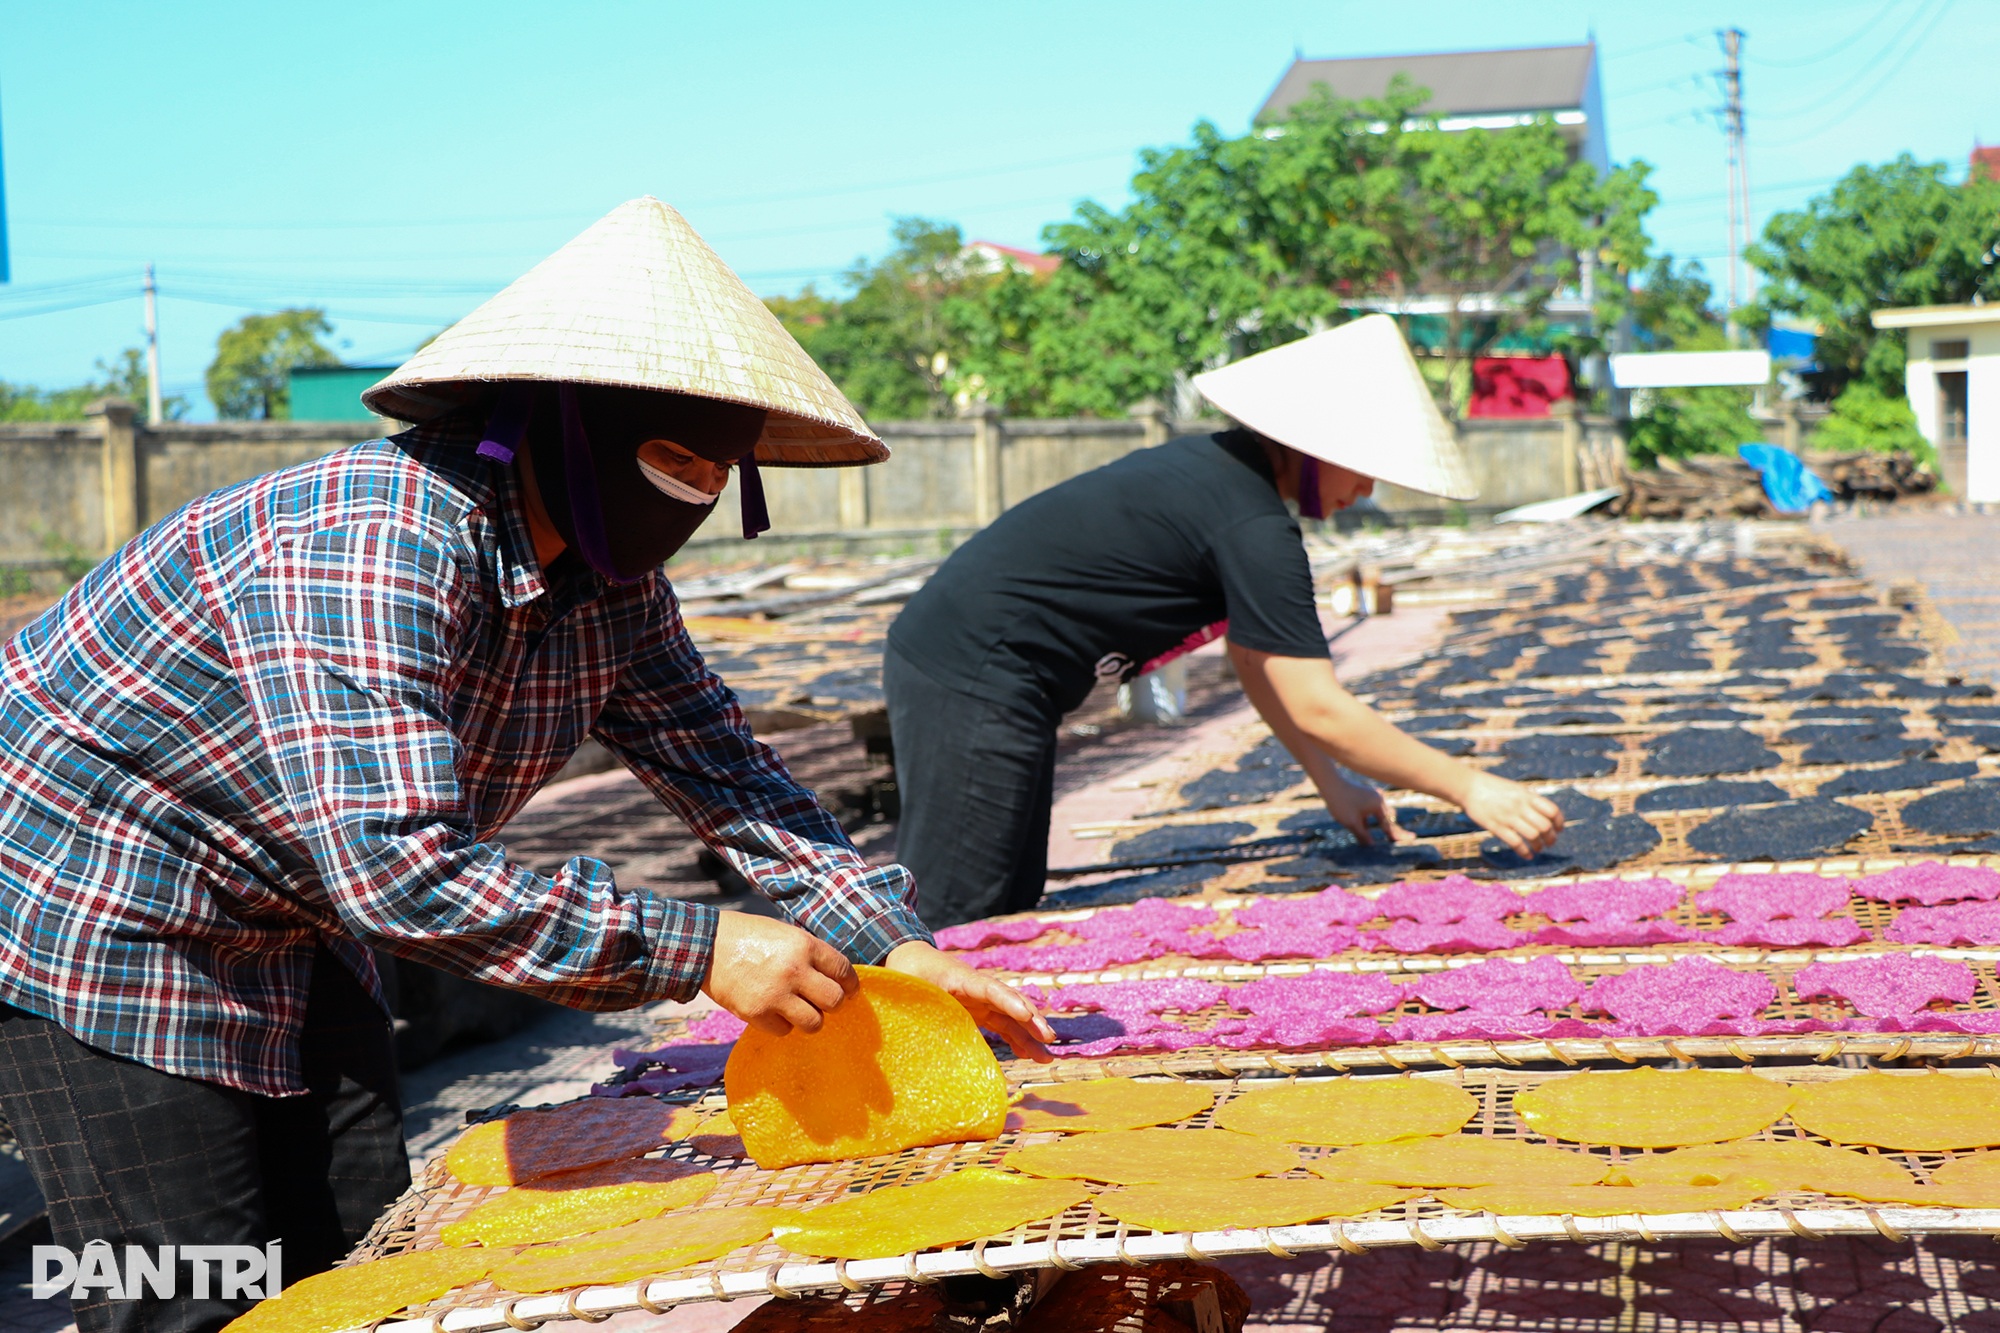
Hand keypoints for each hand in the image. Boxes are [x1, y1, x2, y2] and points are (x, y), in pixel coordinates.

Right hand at [700, 910, 858, 1037]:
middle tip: (823, 1001)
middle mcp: (794, 970)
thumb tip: (837, 978)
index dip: (851, 984)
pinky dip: (782, 1024)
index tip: (850, 990)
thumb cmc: (750, 936)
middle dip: (833, 1003)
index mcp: (804, 946)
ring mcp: (775, 994)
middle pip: (835, 1000)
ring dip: (810, 1018)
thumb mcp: (786, 934)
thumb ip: (811, 954)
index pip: (843, 971)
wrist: (707, 946)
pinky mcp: (756, 1013)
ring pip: (814, 1022)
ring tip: (799, 1009)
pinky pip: (785, 1031)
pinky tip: (773, 1011)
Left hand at [886, 940, 1055, 1062]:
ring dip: (1029, 1035)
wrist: (912, 959)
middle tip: (1048, 1037)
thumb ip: (916, 1005)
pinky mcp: (980, 1009)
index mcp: (960, 978)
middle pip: (1010, 1001)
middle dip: (1031, 1020)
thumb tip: (914, 1032)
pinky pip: (1003, 1023)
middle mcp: (978, 987)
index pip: (990, 989)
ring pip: (1011, 1016)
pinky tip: (1028, 1053)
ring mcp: (981, 999)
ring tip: (1046, 1056)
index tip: (1027, 1015)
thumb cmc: (908, 975)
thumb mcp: (909, 988)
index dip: (1009, 1001)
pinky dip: (1016, 1037)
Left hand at [1318, 774, 1410, 845]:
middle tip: (1409, 836)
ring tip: (1390, 834)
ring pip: (1381, 813)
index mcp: (1378, 805)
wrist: (1329, 783)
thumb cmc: (1340, 802)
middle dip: (1394, 829)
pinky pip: (1372, 809)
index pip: (1388, 825)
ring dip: (1383, 823)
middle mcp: (1378, 799)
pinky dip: (1373, 818)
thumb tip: (1372, 846)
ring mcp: (1372, 795)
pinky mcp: (1365, 795)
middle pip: (1389, 818)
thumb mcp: (1352, 823)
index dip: (1396, 836)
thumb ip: (1363, 835)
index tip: (1411, 839)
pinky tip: (1367, 826)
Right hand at [1459, 771, 1563, 857]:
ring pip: (1533, 836)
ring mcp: (1508, 817)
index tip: (1558, 829)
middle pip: (1544, 826)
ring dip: (1539, 846)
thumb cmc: (1494, 788)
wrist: (1469, 787)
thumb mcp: (1516, 789)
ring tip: (1537, 848)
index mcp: (1526, 796)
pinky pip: (1516, 843)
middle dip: (1550, 838)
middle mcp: (1520, 806)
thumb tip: (1546, 815)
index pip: (1552, 811)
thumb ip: (1530, 800)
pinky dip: (1524, 852)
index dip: (1559, 823)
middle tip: (1549, 843)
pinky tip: (1527, 855)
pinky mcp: (1496, 826)